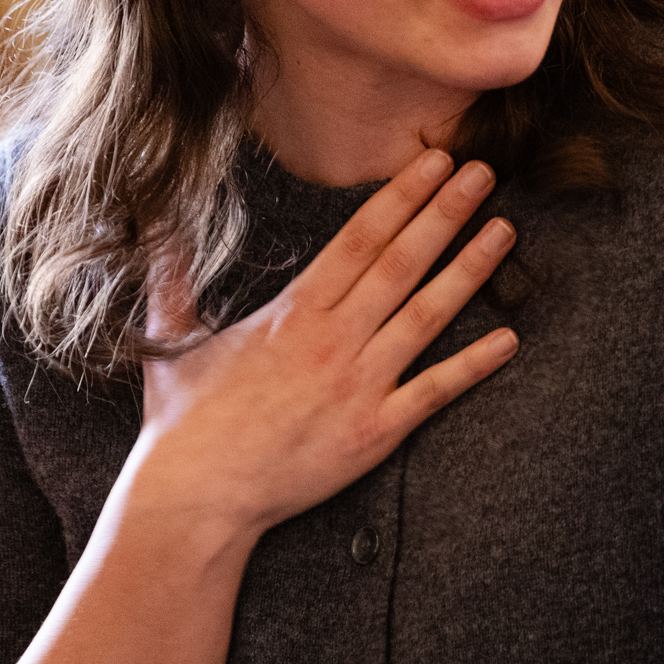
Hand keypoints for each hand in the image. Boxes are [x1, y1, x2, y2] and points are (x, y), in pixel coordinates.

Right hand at [134, 146, 520, 538]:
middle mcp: (332, 340)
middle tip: (484, 173)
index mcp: (292, 313)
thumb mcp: (170, 339)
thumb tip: (152, 220)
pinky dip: (474, 365)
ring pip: (426, 316)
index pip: (359, 239)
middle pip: (401, 263)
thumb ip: (172, 276)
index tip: (434, 162)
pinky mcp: (375, 432)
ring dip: (469, 271)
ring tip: (504, 232)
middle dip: (445, 214)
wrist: (193, 500)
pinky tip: (510, 338)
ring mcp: (358, 385)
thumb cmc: (184, 424)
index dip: (401, 197)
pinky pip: (434, 391)